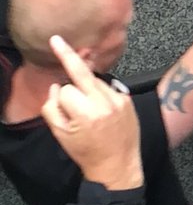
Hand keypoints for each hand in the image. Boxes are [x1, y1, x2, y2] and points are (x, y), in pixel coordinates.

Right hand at [42, 35, 143, 190]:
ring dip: (88, 87)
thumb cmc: (86, 151)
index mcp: (85, 113)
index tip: (64, 110)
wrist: (117, 164)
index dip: (62, 100)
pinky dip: (101, 93)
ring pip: (95, 80)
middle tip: (58, 41)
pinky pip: (108, 87)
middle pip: (82, 72)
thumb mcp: (60, 134)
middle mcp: (105, 103)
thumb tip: (56, 86)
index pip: (65, 89)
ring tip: (90, 109)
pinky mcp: (128, 99)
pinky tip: (102, 109)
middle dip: (69, 56)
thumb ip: (51, 107)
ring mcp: (119, 99)